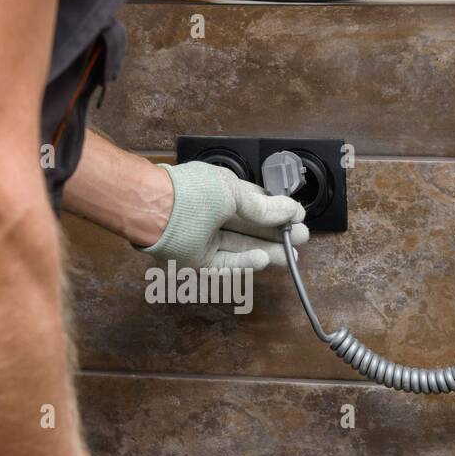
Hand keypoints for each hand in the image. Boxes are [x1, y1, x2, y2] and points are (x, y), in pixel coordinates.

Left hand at [139, 161, 308, 270]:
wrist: (153, 209)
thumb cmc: (189, 192)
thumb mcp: (233, 193)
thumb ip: (262, 206)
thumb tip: (290, 210)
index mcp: (220, 191)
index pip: (255, 203)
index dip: (278, 211)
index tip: (298, 217)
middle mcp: (213, 215)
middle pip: (251, 228)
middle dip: (277, 234)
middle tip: (301, 239)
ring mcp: (204, 239)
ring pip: (242, 248)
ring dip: (267, 251)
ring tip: (291, 256)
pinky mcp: (196, 260)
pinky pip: (225, 264)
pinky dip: (245, 263)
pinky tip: (263, 259)